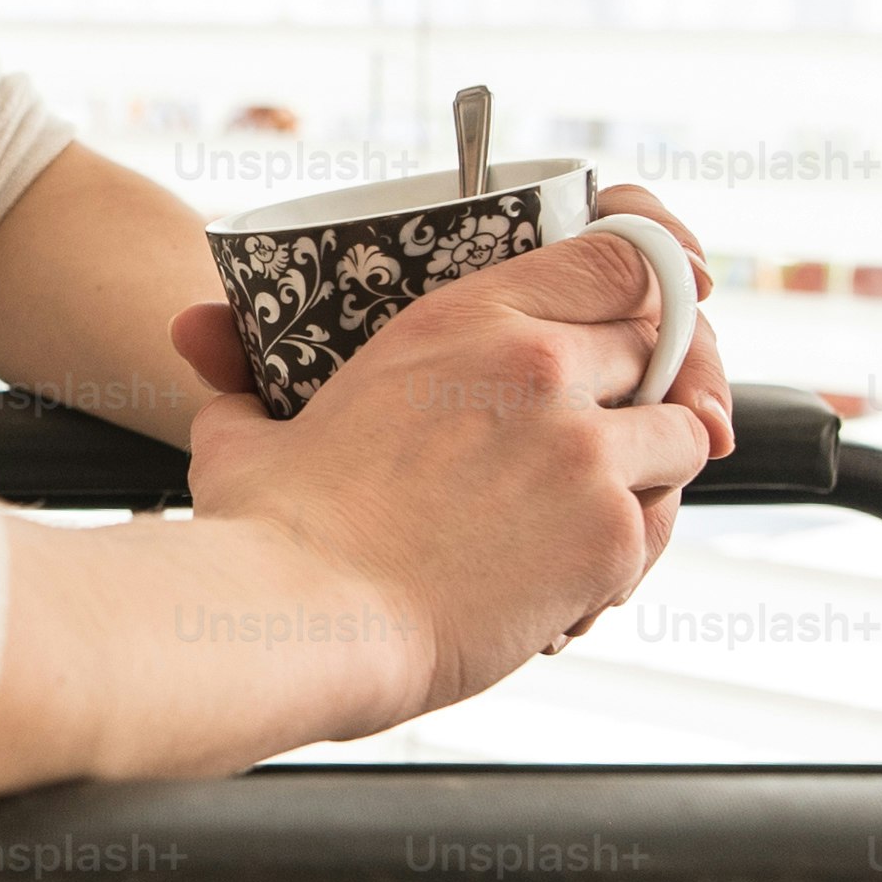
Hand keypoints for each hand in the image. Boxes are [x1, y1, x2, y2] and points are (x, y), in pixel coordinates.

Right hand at [165, 188, 727, 718]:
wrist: (297, 621)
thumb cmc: (267, 533)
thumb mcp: (246, 427)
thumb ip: (244, 382)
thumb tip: (199, 341)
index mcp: (465, 321)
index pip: (617, 260)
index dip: (644, 286)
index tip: (638, 322)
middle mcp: (540, 368)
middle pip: (659, 344)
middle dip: (645, 387)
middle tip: (604, 438)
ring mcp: (585, 451)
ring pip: (681, 435)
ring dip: (648, 472)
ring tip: (589, 516)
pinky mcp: (608, 534)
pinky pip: (659, 530)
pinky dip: (627, 556)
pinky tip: (568, 584)